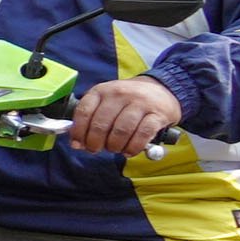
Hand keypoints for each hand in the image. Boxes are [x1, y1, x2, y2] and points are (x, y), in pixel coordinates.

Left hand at [68, 73, 184, 156]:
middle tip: (96, 149)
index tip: (78, 144)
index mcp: (102, 91)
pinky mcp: (158, 113)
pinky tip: (129, 151)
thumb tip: (77, 144)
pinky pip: (142, 134)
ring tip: (114, 149)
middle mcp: (120, 94)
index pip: (84, 112)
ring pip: (121, 131)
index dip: (78, 132)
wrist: (162, 89)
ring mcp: (140, 102)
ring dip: (114, 146)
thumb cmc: (127, 101)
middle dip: (95, 143)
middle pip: (101, 124)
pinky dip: (133, 147)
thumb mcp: (105, 102)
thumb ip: (90, 120)